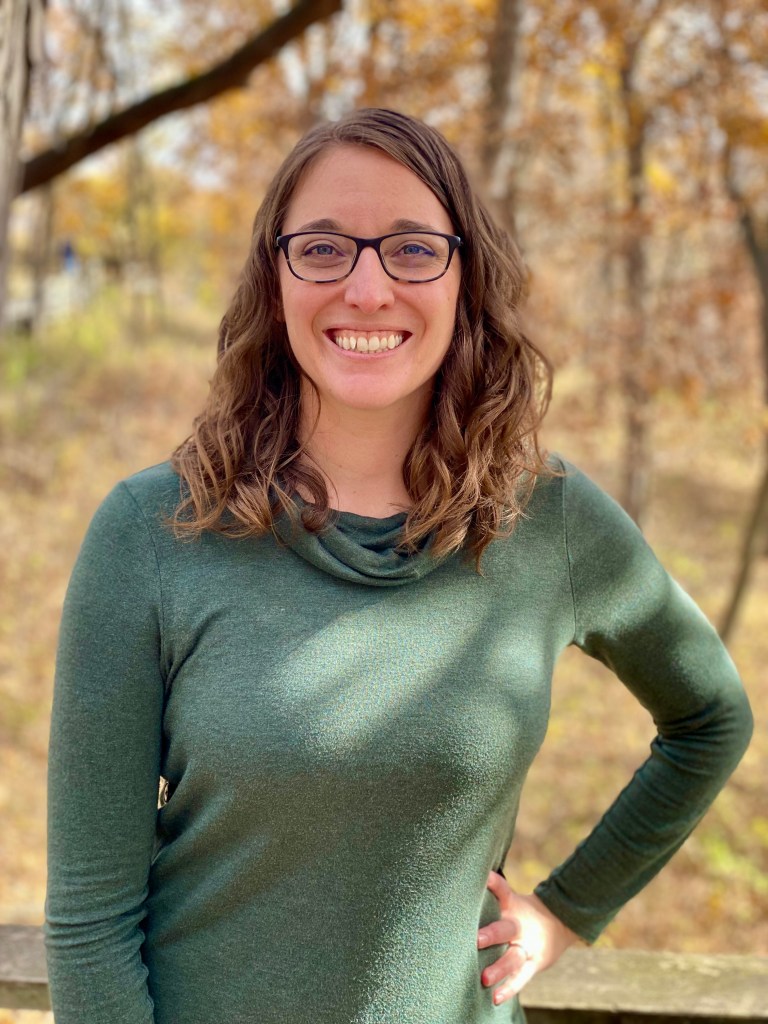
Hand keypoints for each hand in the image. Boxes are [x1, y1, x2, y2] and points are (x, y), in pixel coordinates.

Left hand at [477, 871, 579, 1004]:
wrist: (560, 922)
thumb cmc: (523, 911)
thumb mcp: (511, 900)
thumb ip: (492, 895)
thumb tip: (465, 880)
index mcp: (512, 906)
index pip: (503, 891)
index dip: (494, 884)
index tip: (484, 877)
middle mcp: (519, 926)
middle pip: (506, 929)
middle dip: (491, 935)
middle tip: (476, 940)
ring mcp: (527, 946)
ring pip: (513, 958)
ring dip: (499, 969)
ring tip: (484, 979)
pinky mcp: (533, 963)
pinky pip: (521, 978)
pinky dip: (509, 988)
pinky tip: (496, 998)